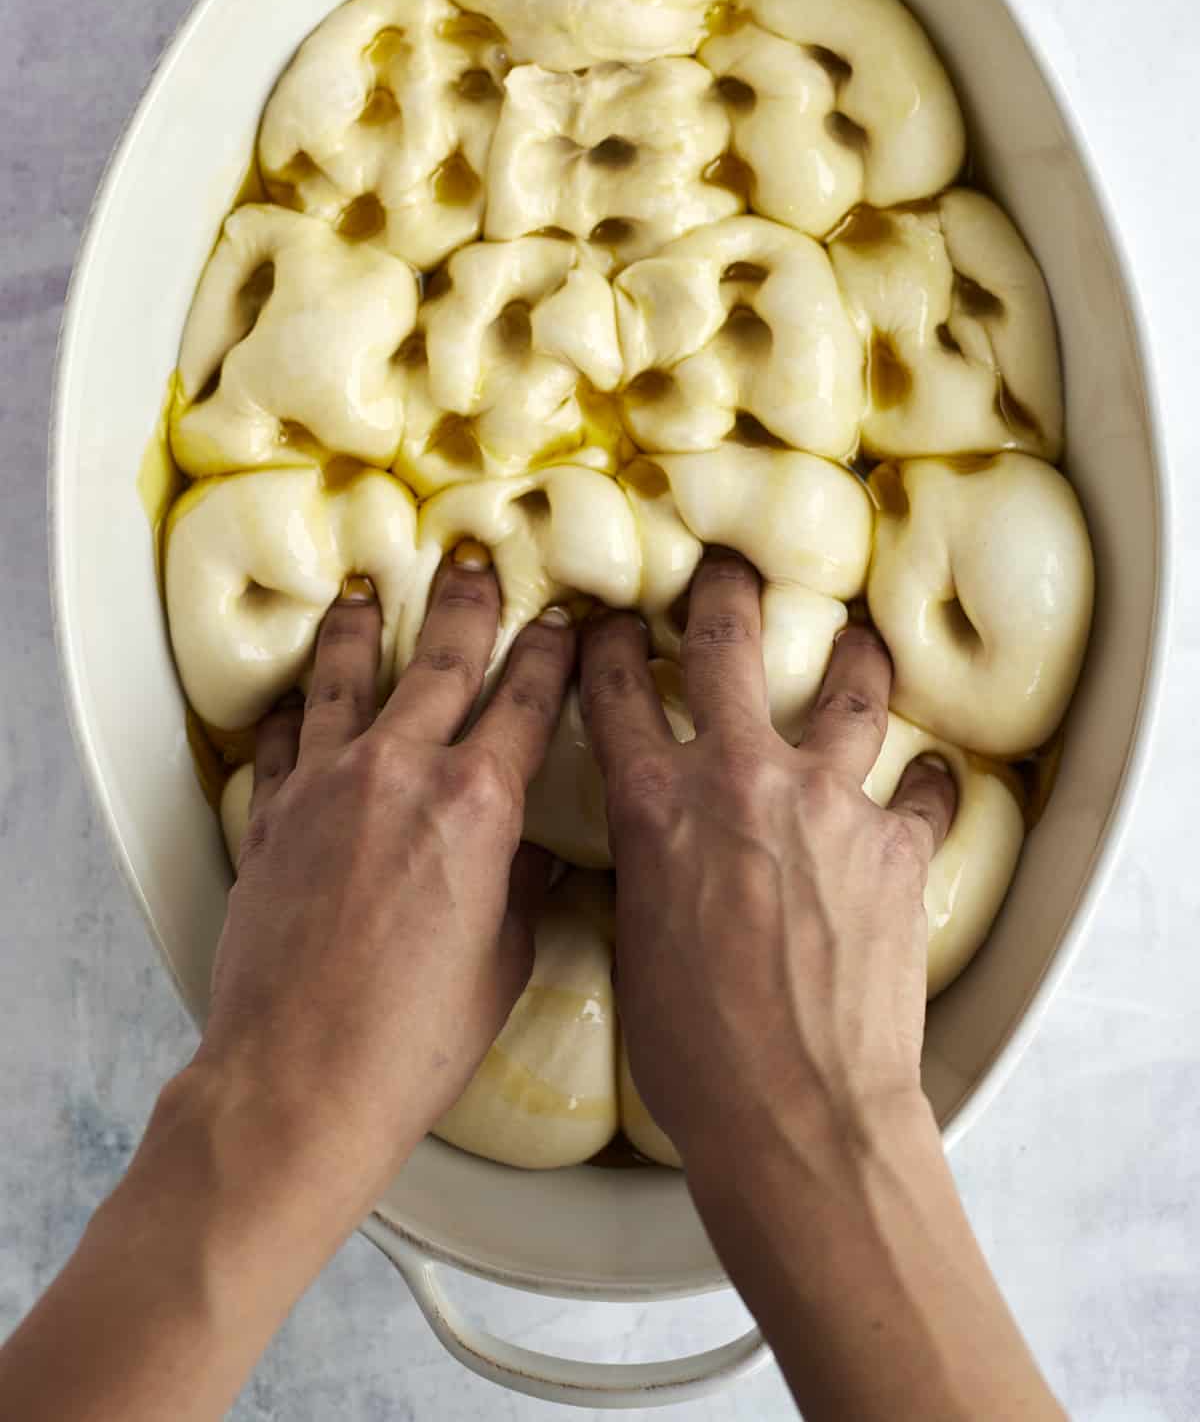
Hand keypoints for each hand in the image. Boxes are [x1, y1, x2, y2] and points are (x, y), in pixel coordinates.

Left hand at [195, 549, 575, 1209]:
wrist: (297, 1081)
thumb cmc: (413, 1039)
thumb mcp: (503, 961)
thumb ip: (522, 889)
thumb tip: (536, 858)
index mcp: (476, 803)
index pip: (527, 698)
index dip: (551, 652)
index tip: (565, 619)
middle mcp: (400, 772)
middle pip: (442, 660)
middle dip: (468, 603)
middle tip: (476, 561)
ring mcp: (325, 788)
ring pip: (347, 679)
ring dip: (363, 628)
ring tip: (366, 592)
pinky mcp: (270, 820)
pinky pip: (282, 744)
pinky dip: (292, 715)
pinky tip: (296, 701)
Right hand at [580, 550, 955, 1169]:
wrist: (798, 1113)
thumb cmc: (699, 1055)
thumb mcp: (634, 948)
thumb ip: (648, 873)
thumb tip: (654, 855)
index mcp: (656, 807)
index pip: (615, 695)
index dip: (605, 645)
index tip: (606, 619)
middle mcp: (739, 779)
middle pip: (728, 646)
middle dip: (725, 592)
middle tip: (729, 565)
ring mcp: (826, 802)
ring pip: (849, 692)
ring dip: (856, 659)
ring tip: (862, 639)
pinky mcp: (896, 845)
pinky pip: (925, 793)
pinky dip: (929, 786)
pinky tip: (936, 775)